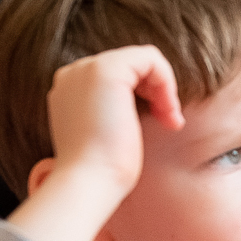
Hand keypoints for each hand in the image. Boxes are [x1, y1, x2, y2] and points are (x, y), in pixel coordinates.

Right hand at [44, 45, 183, 194]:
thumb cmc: (102, 169)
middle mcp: (74, 74)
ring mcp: (87, 69)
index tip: (160, 123)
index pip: (120, 76)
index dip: (146, 94)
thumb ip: (116, 110)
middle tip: (170, 122)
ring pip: (143, 60)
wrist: (89, 181)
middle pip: (132, 66)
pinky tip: (167, 110)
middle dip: (158, 92)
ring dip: (164, 89)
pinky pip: (150, 58)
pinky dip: (166, 81)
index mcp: (70, 89)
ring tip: (170, 120)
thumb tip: (139, 105)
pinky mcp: (106, 69)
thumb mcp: (109, 132)